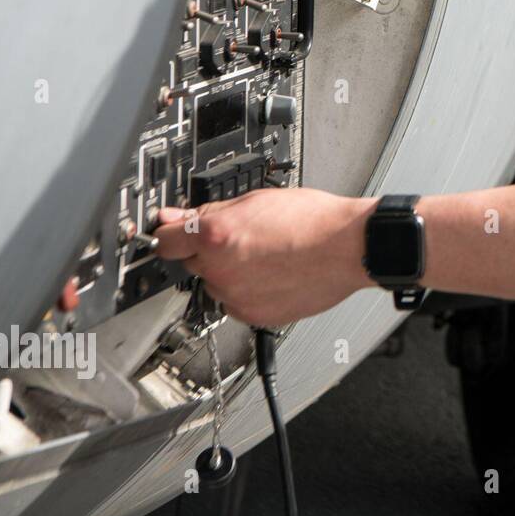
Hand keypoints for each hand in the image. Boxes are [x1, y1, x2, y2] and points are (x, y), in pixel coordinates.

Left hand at [155, 189, 377, 325]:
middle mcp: (219, 269)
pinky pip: (238, 302)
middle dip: (210, 252)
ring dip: (231, 273)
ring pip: (217, 284)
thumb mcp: (257, 200)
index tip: (176, 234)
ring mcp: (236, 296)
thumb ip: (210, 212)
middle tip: (244, 240)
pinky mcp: (255, 315)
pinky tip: (275, 275)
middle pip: (194, 262)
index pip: (164, 241)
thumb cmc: (314, 221)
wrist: (350, 248)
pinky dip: (250, 291)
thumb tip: (176, 218)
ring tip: (268, 257)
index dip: (172, 235)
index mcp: (215, 235)